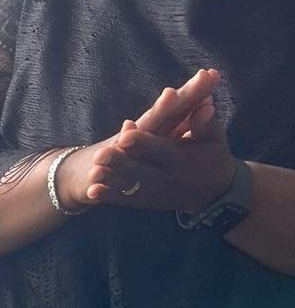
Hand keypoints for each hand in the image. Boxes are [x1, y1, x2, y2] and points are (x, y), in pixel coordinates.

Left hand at [56, 68, 228, 211]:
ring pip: (130, 186)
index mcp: (181, 159)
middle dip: (120, 162)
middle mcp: (166, 177)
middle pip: (140, 170)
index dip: (144, 142)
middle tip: (99, 154)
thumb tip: (205, 106)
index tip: (125, 133)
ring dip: (110, 180)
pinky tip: (91, 191)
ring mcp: (154, 192)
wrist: (214, 193)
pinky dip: (109, 196)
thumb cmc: (212, 158)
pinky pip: (126, 199)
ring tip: (92, 173)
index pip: (161, 150)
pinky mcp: (146, 201)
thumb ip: (207, 124)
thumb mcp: (215, 139)